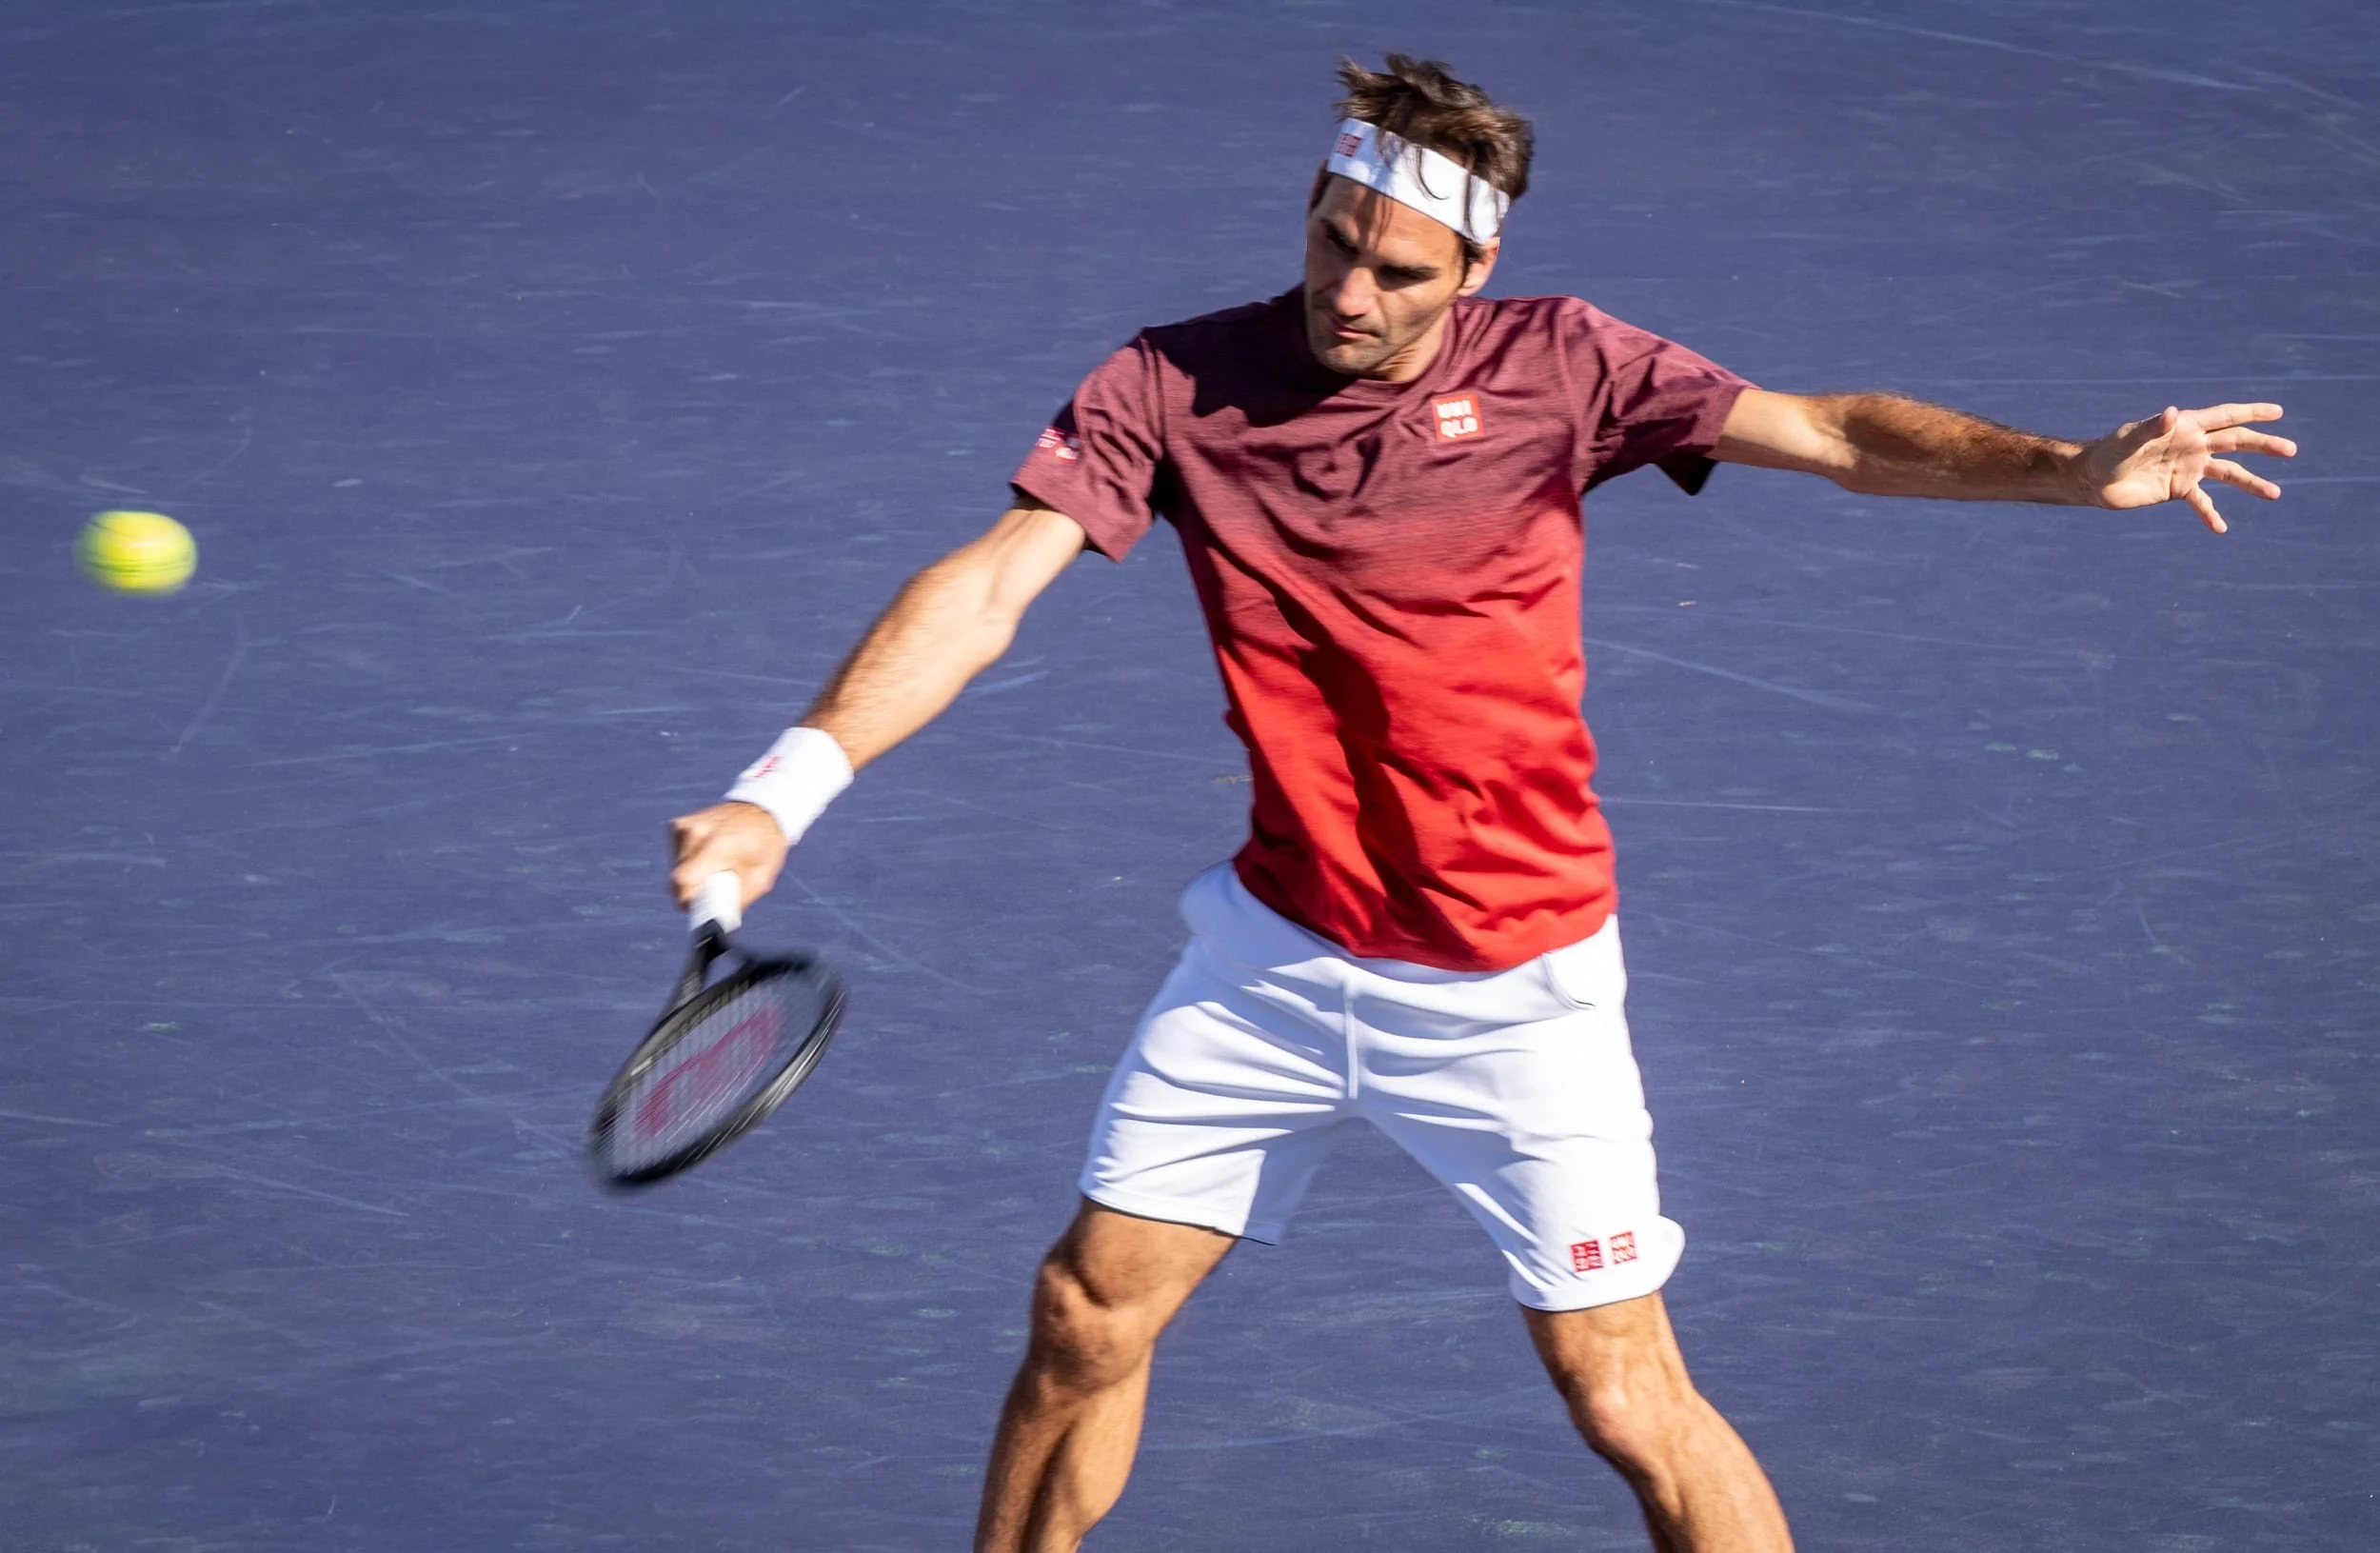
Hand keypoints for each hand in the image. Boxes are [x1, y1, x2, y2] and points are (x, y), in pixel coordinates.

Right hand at [668, 801, 788, 911]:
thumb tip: (716, 923)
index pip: (683, 883)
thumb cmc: (764, 845)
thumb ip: (736, 902)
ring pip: (675, 871)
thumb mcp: (760, 879)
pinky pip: (677, 858)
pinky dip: (690, 863)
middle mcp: (695, 832)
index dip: (690, 903)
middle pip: (678, 881)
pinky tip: (708, 857)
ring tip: (716, 866)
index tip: (704, 907)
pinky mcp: (677, 826)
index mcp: (718, 844)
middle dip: (695, 891)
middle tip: (718, 885)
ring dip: (692, 877)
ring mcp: (683, 827)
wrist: (761, 811)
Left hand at [2079, 402, 2295, 533]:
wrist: (2093, 480)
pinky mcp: (2178, 490)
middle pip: (2236, 443)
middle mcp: (2193, 445)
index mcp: (2185, 427)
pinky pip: (2202, 503)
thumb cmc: (2108, 452)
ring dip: (2251, 483)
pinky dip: (2211, 515)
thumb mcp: (2128, 440)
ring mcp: (2188, 468)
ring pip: (2228, 474)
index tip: (2278, 412)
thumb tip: (2172, 413)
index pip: (2225, 417)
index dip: (2252, 413)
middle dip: (2264, 446)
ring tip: (2275, 494)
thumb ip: (2150, 428)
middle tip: (2291, 450)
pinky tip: (2221, 529)